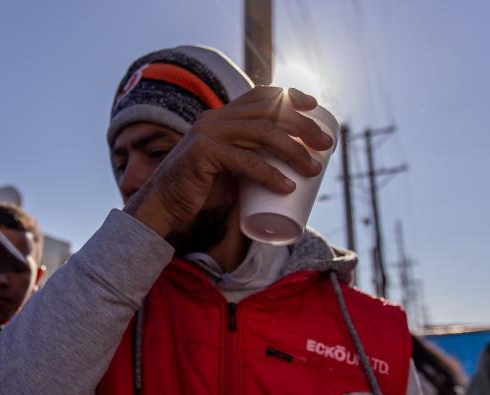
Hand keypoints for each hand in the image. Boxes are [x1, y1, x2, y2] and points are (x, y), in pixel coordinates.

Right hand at [124, 86, 332, 237]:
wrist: (163, 206)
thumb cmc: (198, 191)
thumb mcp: (227, 170)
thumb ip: (248, 162)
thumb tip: (285, 169)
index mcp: (221, 117)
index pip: (260, 95)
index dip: (290, 96)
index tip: (315, 108)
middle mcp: (214, 118)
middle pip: (269, 111)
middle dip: (303, 125)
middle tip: (326, 146)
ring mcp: (207, 133)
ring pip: (263, 133)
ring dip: (295, 150)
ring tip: (314, 168)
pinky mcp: (203, 153)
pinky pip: (246, 161)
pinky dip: (270, 174)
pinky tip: (287, 185)